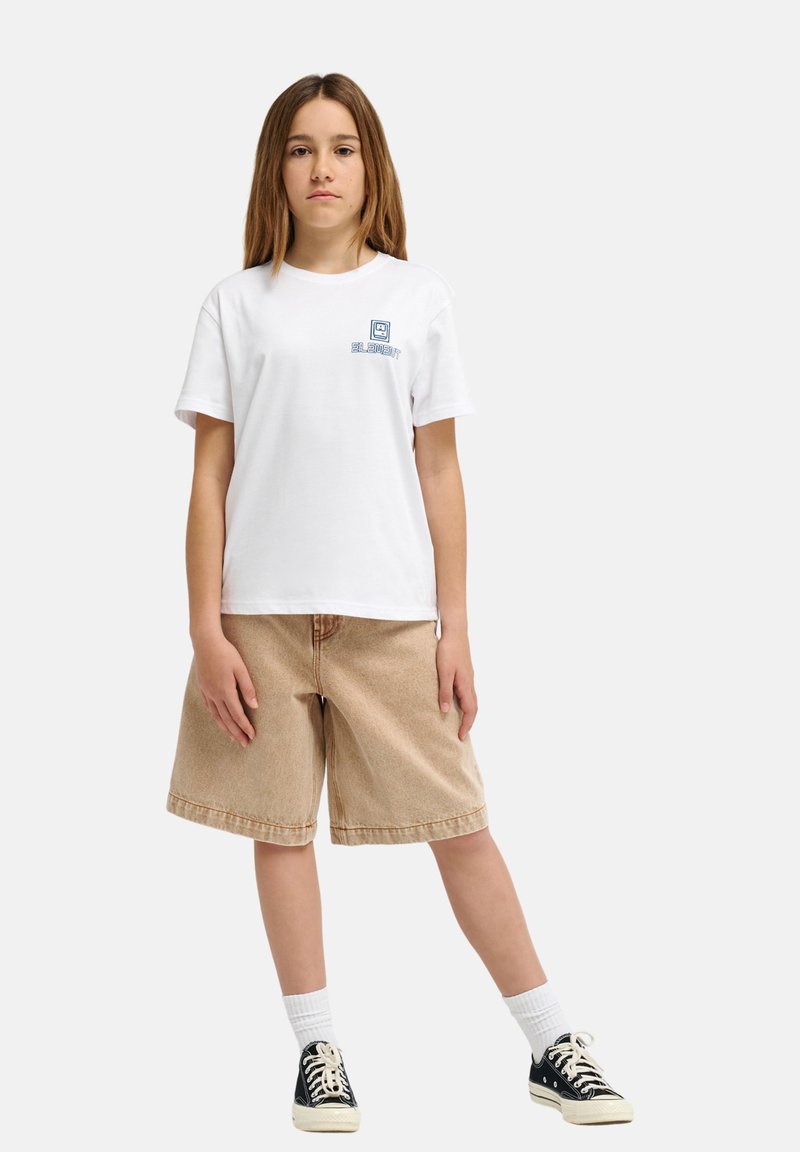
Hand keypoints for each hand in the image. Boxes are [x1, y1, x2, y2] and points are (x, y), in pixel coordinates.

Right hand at [193, 630, 257, 747]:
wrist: (205, 642)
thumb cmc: (226, 653)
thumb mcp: (241, 668)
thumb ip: (248, 687)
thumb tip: (255, 705)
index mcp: (225, 690)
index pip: (237, 714)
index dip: (245, 726)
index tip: (252, 736)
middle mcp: (215, 695)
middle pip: (226, 719)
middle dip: (236, 733)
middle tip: (245, 744)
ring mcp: (207, 692)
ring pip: (216, 716)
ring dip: (225, 728)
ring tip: (233, 738)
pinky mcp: (203, 688)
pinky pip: (210, 708)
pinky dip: (216, 718)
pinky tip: (220, 721)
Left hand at [435, 628, 476, 739]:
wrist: (455, 632)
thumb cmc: (448, 651)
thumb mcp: (443, 672)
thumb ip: (444, 691)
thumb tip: (445, 710)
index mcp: (466, 685)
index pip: (470, 710)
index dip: (466, 725)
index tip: (461, 737)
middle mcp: (469, 683)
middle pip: (473, 707)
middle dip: (468, 722)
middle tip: (461, 733)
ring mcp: (468, 677)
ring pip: (471, 699)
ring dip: (467, 712)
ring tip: (458, 722)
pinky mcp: (464, 672)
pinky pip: (466, 692)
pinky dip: (463, 702)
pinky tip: (454, 702)